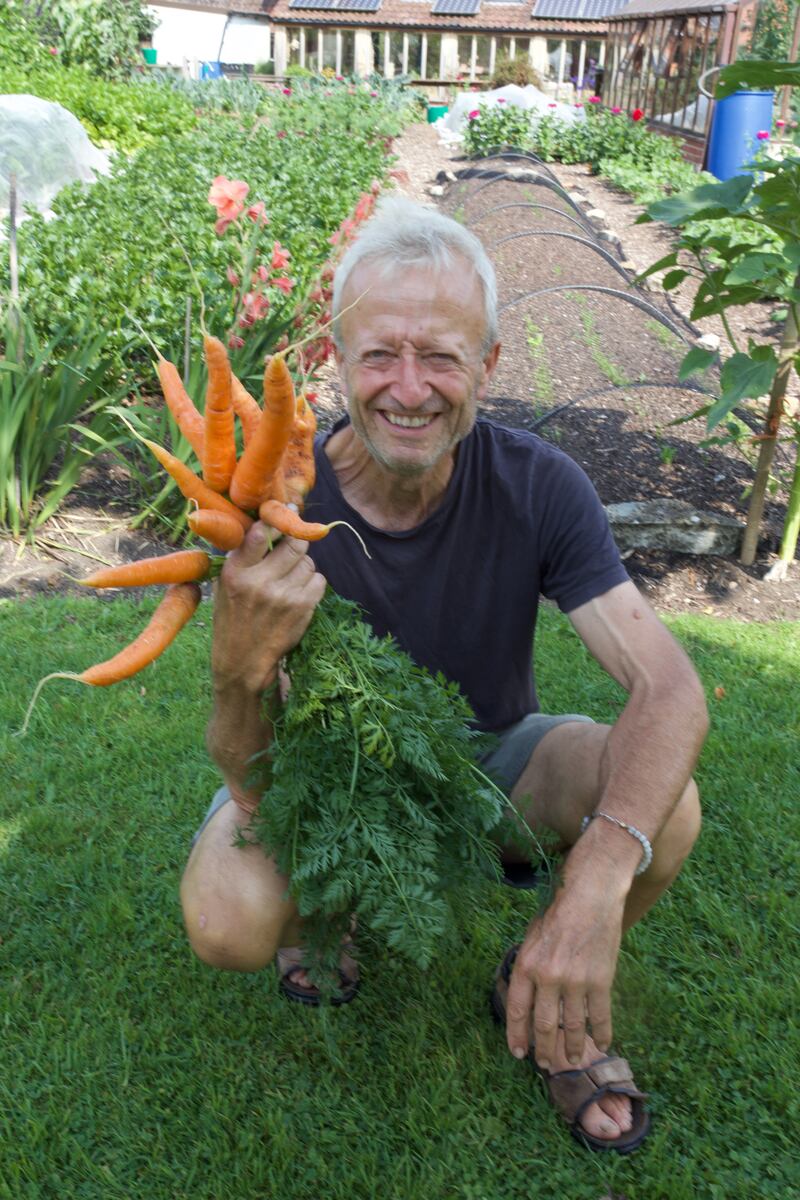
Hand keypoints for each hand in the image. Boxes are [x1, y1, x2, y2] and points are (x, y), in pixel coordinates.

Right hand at [212, 522, 325, 695]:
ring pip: (308, 562)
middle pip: (294, 544)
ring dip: (303, 566)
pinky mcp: (302, 608)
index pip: (260, 533)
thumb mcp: (225, 585)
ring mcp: (283, 595)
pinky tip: (299, 592)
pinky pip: (319, 580)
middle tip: (293, 546)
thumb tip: (268, 524)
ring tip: (290, 578)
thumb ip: (243, 557)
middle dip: (296, 542)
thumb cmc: (233, 618)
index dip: (277, 520)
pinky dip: (313, 583)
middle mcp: (259, 581)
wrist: (243, 659)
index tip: (285, 514)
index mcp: (236, 572)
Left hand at [505, 864, 625, 1069]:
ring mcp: (575, 981)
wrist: (590, 893)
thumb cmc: (558, 910)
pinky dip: (602, 1034)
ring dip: (571, 1049)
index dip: (517, 1036)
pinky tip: (602, 1045)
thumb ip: (530, 967)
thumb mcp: (532, 936)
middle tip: (547, 1066)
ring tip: (571, 1061)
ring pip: (572, 1027)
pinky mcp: (601, 980)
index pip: (518, 1011)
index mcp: (526, 965)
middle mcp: (548, 977)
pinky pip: (600, 1016)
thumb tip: (529, 995)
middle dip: (544, 1050)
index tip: (518, 1053)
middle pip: (544, 1025)